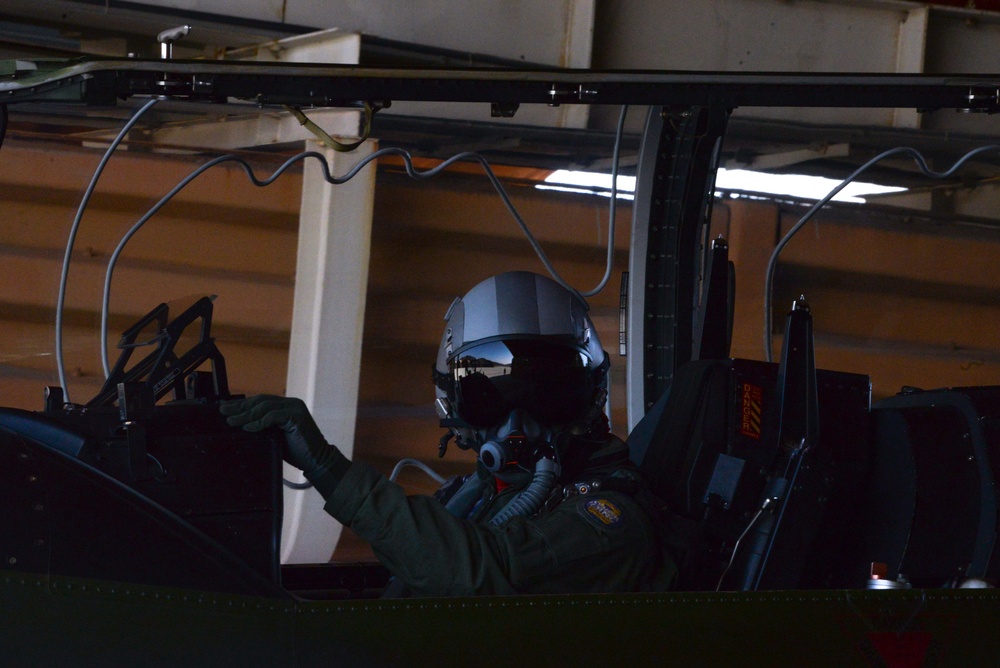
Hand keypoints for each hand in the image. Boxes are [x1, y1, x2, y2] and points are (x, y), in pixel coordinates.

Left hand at [220, 395, 343, 480]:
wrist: (316, 460)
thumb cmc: (296, 451)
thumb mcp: (275, 435)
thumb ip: (262, 427)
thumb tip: (239, 423)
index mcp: (286, 405)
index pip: (260, 401)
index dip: (242, 404)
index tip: (225, 408)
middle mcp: (291, 403)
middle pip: (260, 401)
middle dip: (240, 407)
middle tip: (223, 412)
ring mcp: (295, 408)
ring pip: (265, 407)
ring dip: (246, 415)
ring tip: (232, 422)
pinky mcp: (297, 416)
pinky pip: (273, 416)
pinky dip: (259, 422)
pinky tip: (248, 428)